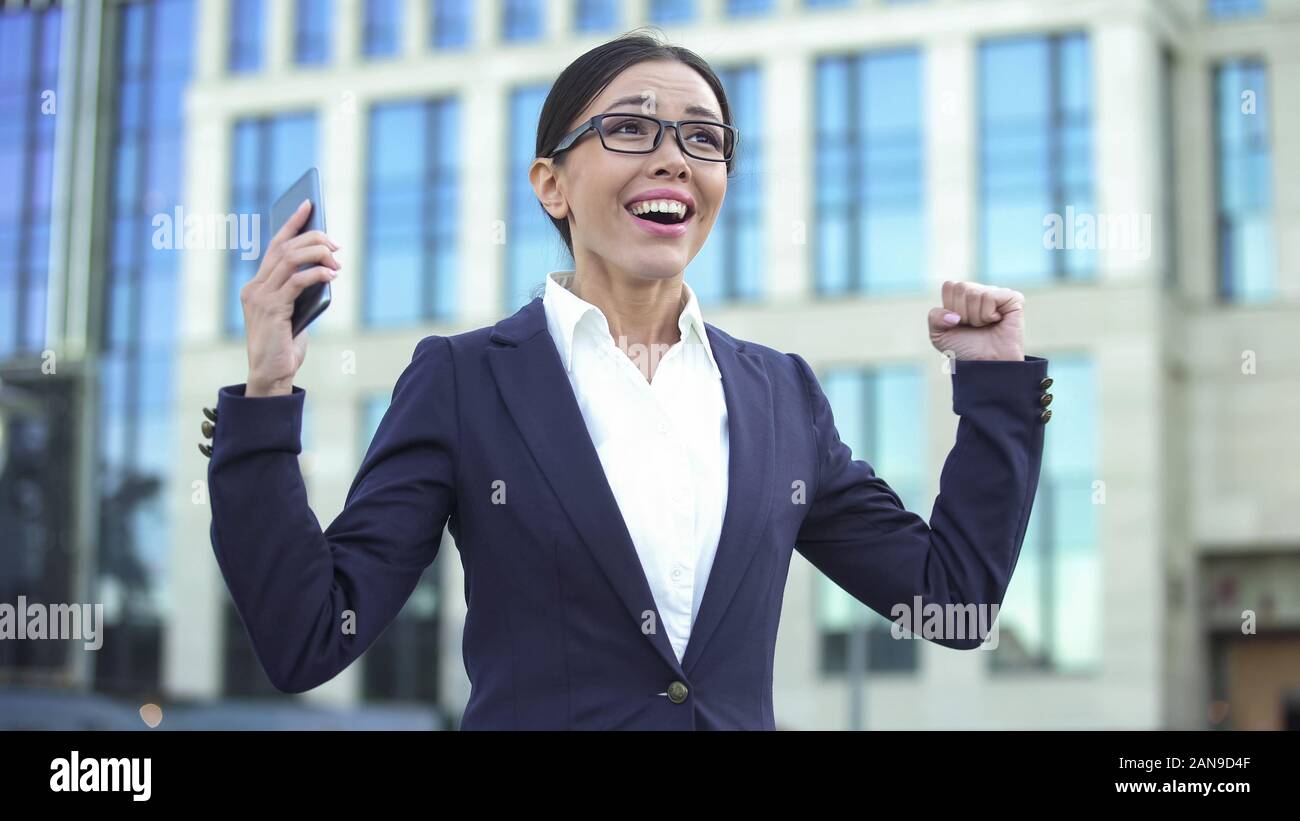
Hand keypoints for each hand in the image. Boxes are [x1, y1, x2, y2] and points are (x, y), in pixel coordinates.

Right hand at [241, 199, 340, 395]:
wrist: (271, 375)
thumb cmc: (285, 346)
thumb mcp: (294, 311)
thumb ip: (300, 291)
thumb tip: (324, 268)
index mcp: (257, 285)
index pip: (274, 245)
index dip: (292, 223)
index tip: (308, 204)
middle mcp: (254, 287)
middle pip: (284, 248)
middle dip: (312, 238)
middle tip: (335, 243)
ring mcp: (260, 298)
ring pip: (290, 260)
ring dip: (317, 254)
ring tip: (336, 259)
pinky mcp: (272, 310)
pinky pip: (297, 282)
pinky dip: (317, 273)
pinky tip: (332, 275)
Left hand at [927, 280, 1024, 361]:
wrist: (985, 364)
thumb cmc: (964, 348)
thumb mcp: (939, 335)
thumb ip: (934, 318)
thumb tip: (953, 316)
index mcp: (963, 295)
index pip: (949, 285)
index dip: (950, 307)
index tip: (958, 322)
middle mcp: (981, 291)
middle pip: (961, 287)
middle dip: (962, 313)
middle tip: (972, 326)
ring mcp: (998, 293)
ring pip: (974, 293)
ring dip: (975, 317)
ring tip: (984, 325)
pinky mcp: (1013, 298)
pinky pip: (990, 296)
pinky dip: (987, 314)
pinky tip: (996, 321)